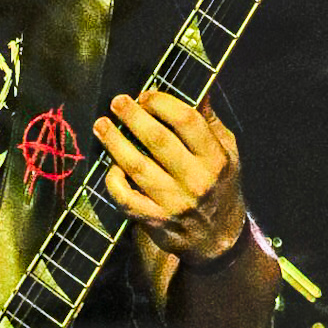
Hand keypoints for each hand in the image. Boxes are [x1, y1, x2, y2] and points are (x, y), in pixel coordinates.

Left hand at [94, 92, 245, 263]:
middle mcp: (195, 180)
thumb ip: (208, 122)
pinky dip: (114, 181)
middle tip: (117, 102)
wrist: (219, 238)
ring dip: (115, 143)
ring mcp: (174, 202)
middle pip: (158, 140)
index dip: (162, 103)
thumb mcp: (226, 153)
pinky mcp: (155, 221)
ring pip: (137, 167)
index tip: (146, 95)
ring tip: (101, 125)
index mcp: (215, 159)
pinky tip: (111, 166)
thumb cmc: (219, 186)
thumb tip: (198, 89)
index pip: (186, 121)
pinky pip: (126, 198)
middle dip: (133, 117)